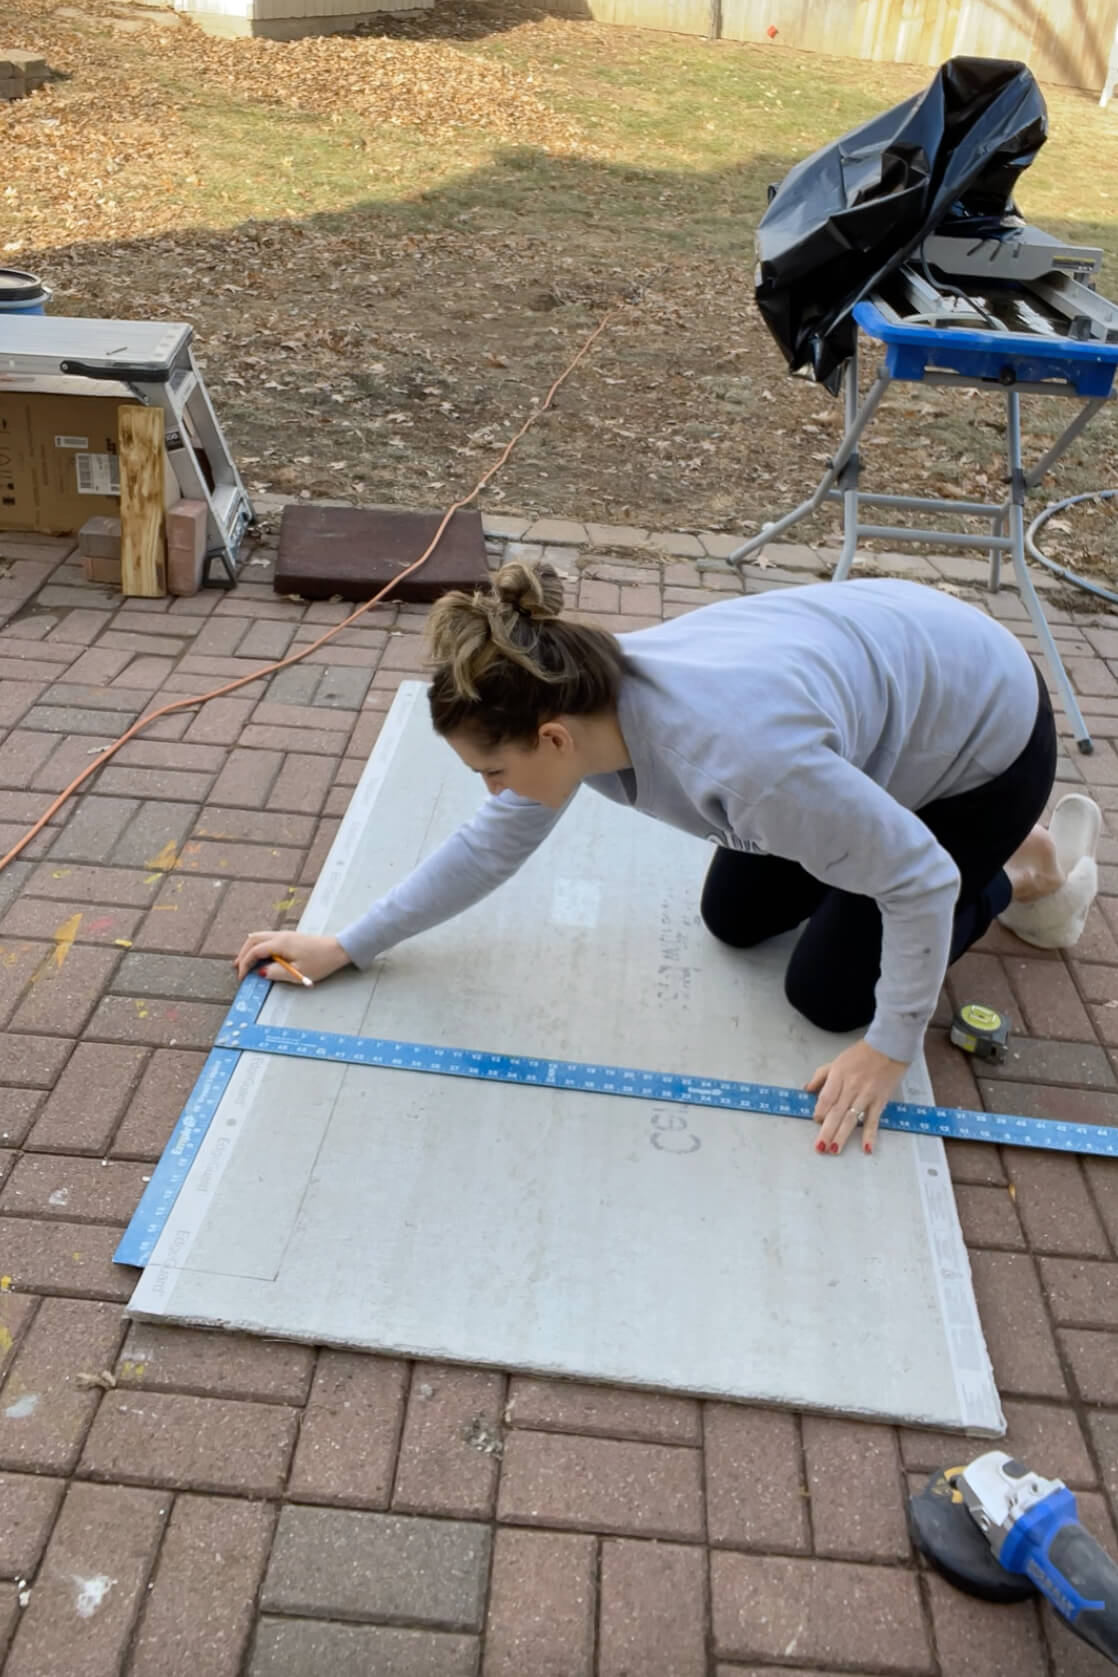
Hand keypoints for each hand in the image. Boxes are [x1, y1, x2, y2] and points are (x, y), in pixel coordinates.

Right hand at [233, 929, 351, 984]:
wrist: (337, 950)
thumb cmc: (320, 961)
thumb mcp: (298, 972)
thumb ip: (277, 973)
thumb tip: (261, 973)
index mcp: (280, 943)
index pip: (255, 951)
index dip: (245, 964)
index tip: (242, 977)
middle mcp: (280, 936)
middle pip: (253, 940)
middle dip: (243, 953)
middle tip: (237, 968)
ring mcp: (285, 935)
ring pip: (260, 937)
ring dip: (250, 948)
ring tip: (244, 962)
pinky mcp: (290, 937)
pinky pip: (268, 938)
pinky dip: (259, 947)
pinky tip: (260, 956)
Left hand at [805, 1039, 907, 1156]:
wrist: (890, 1046)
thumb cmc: (861, 1053)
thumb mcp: (837, 1060)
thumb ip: (821, 1075)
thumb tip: (806, 1089)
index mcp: (838, 1075)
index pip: (826, 1097)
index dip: (820, 1111)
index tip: (815, 1121)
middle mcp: (851, 1087)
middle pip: (836, 1111)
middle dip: (827, 1131)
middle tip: (819, 1148)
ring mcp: (866, 1095)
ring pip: (851, 1118)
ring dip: (842, 1135)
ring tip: (834, 1150)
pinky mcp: (880, 1101)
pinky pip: (873, 1120)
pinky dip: (870, 1135)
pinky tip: (866, 1148)